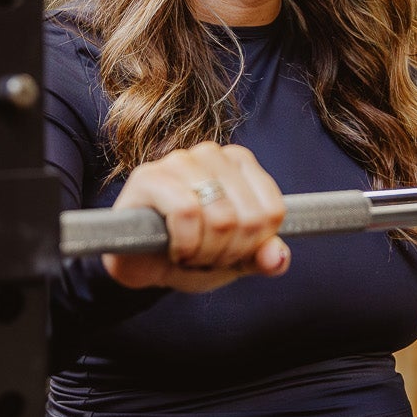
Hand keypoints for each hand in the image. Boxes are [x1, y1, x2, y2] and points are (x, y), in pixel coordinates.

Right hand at [102, 141, 291, 292]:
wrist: (139, 263)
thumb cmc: (189, 252)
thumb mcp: (234, 260)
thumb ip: (262, 257)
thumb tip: (278, 258)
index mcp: (239, 162)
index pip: (272, 211)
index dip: (253, 245)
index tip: (230, 252)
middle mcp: (211, 154)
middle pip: (248, 217)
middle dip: (229, 252)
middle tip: (206, 257)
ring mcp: (178, 161)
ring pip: (220, 217)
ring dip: (206, 251)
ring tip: (189, 253)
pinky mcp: (148, 177)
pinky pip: (187, 214)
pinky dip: (186, 244)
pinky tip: (174, 250)